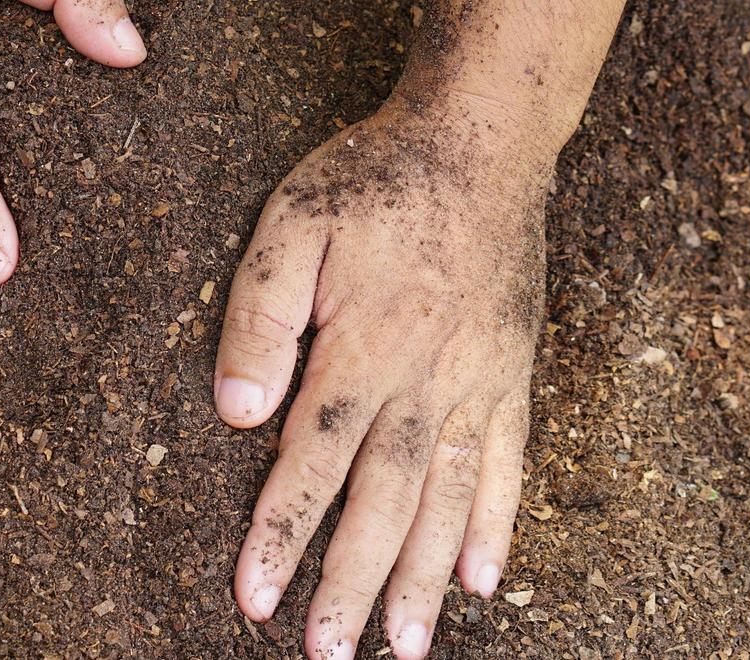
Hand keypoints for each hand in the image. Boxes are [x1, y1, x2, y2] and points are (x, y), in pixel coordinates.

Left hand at [214, 97, 546, 658]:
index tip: (255, 600)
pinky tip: (488, 578)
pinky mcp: (512, 372)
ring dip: (424, 577)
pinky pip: (511, 463)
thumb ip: (260, 315)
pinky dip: (498, 525)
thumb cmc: (374, 178)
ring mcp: (478, 382)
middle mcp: (425, 382)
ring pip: (448, 499)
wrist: (480, 141)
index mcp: (362, 350)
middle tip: (329, 655)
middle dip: (350, 582)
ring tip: (407, 646)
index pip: (313, 463)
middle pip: (383, 502)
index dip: (281, 534)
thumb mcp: (292, 223)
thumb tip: (237, 409)